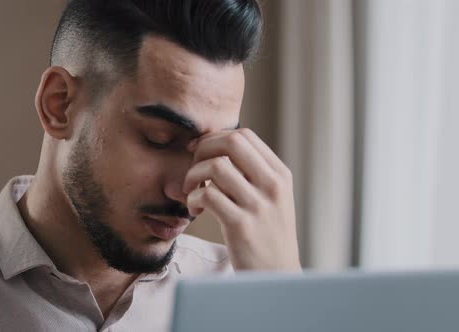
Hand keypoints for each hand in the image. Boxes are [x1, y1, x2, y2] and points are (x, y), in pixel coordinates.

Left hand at [184, 128, 300, 271]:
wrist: (277, 277)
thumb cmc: (267, 235)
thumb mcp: (271, 199)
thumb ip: (251, 174)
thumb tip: (214, 148)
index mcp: (280, 174)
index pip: (244, 135)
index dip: (214, 138)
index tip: (198, 152)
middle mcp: (272, 185)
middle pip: (230, 143)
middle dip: (202, 150)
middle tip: (193, 169)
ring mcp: (258, 205)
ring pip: (215, 167)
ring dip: (193, 176)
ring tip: (192, 193)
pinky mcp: (241, 225)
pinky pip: (207, 196)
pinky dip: (193, 200)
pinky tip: (196, 210)